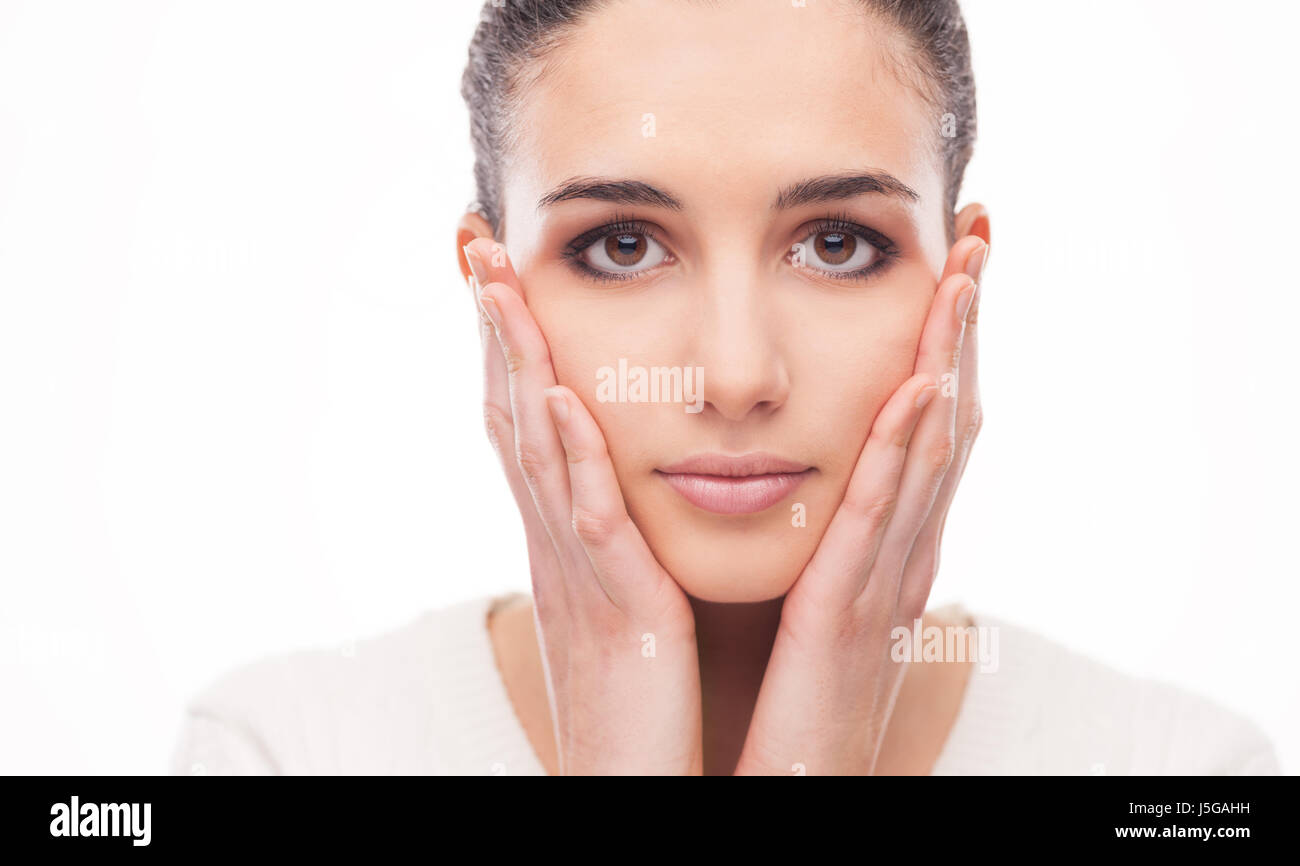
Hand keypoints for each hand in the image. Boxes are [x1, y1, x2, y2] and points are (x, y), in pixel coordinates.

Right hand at [463, 238, 703, 774]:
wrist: (628, 775)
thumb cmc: (637, 691)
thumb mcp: (620, 595)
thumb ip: (615, 534)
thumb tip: (609, 481)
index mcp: (569, 532)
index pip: (531, 417)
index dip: (511, 340)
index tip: (498, 268)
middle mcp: (558, 538)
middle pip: (515, 412)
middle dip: (495, 325)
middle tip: (476, 242)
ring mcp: (576, 567)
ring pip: (537, 447)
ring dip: (517, 360)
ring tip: (499, 281)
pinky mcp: (613, 603)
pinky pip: (587, 518)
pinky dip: (570, 453)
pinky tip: (557, 394)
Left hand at [735, 234, 986, 775]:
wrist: (795, 780)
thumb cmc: (795, 691)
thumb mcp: (819, 593)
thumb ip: (826, 531)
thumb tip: (825, 475)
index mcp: (886, 541)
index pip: (922, 422)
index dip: (942, 339)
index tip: (949, 260)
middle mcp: (901, 550)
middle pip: (943, 419)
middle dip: (961, 326)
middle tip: (976, 236)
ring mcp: (885, 579)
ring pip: (926, 453)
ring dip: (946, 360)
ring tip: (961, 277)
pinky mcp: (850, 613)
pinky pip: (876, 521)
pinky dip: (902, 453)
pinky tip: (917, 389)